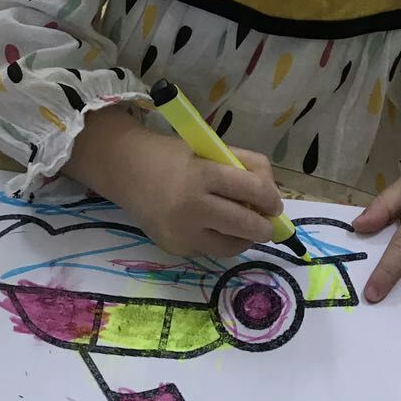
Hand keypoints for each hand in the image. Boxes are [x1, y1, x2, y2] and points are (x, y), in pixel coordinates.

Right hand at [136, 136, 283, 259]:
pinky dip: (218, 240)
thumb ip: (246, 166)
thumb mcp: (211, 149)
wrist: (126, 170)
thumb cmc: (174, 156)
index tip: (275, 203)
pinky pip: (209, 250)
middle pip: (244, 225)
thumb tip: (273, 196)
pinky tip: (210, 226)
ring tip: (243, 226)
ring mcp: (181, 232)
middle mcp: (191, 206)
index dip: (270, 198)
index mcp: (202, 174)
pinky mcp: (175, 249)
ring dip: (243, 238)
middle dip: (264, 226)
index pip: (250, 189)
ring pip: (230, 246)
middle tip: (268, 223)